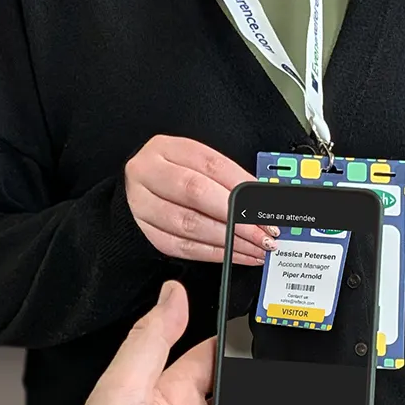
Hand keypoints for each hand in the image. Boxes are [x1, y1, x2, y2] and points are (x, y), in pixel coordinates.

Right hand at [124, 135, 278, 265]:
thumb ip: (227, 178)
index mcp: (167, 148)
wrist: (136, 190)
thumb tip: (263, 200)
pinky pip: (182, 247)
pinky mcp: (144, 232)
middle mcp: (148, 173)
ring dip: (229, 240)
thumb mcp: (195, 164)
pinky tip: (235, 255)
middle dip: (238, 217)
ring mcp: (141, 204)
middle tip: (265, 233)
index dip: (245, 188)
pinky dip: (214, 254)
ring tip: (256, 248)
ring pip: (189, 224)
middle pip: (197, 193)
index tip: (268, 207)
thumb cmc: (172, 175)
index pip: (212, 166)